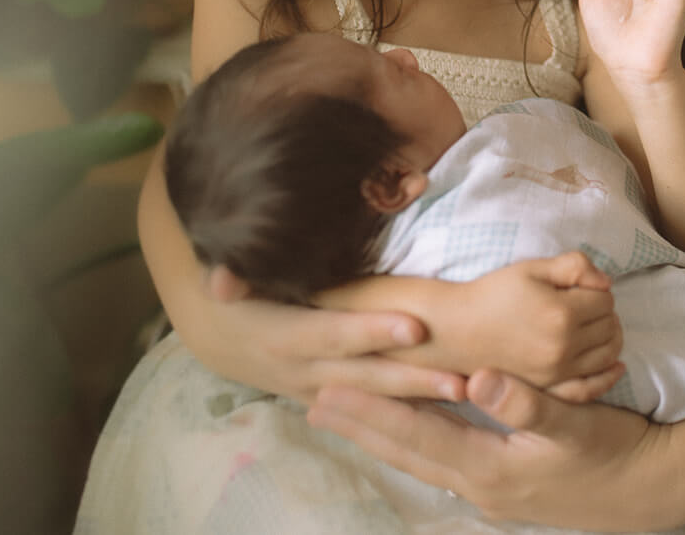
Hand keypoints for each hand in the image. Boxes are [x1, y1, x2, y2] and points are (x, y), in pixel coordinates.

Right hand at [199, 270, 461, 404]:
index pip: (333, 334)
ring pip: (374, 399)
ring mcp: (318, 390)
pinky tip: (448, 409)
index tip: (415, 326)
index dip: (372, 331)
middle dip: (412, 379)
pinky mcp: (330, 399)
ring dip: (418, 399)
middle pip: (364, 376)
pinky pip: (372, 409)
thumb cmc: (233, 289)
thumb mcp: (226, 275)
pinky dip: (407, 411)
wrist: (219, 332)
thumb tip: (220, 277)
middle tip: (459, 379)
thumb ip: (231, 274)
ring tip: (465, 393)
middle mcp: (302, 370)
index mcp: (282, 335)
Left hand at [308, 370, 673, 529]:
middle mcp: (480, 485)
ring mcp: (491, 491)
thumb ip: (526, 404)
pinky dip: (417, 444)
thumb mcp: (574, 424)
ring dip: (384, 437)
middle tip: (315, 403)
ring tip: (348, 418)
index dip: (372, 412)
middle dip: (362, 426)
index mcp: (489, 468)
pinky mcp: (504, 488)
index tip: (330, 392)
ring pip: (422, 460)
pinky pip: (444, 462)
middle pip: (408, 452)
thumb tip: (479, 379)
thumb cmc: (614, 451)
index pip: (417, 434)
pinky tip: (410, 436)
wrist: (649, 490)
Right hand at [326, 252, 623, 389]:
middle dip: (603, 311)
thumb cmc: (493, 294)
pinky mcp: (549, 388)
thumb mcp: (532, 268)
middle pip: (609, 326)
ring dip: (608, 337)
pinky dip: (607, 374)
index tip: (579, 286)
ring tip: (594, 325)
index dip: (596, 289)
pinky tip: (613, 365)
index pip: (605, 299)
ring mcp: (557, 372)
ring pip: (607, 355)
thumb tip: (606, 282)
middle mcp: (563, 348)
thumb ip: (575, 266)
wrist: (457, 329)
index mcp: (562, 314)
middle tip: (585, 302)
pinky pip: (591, 387)